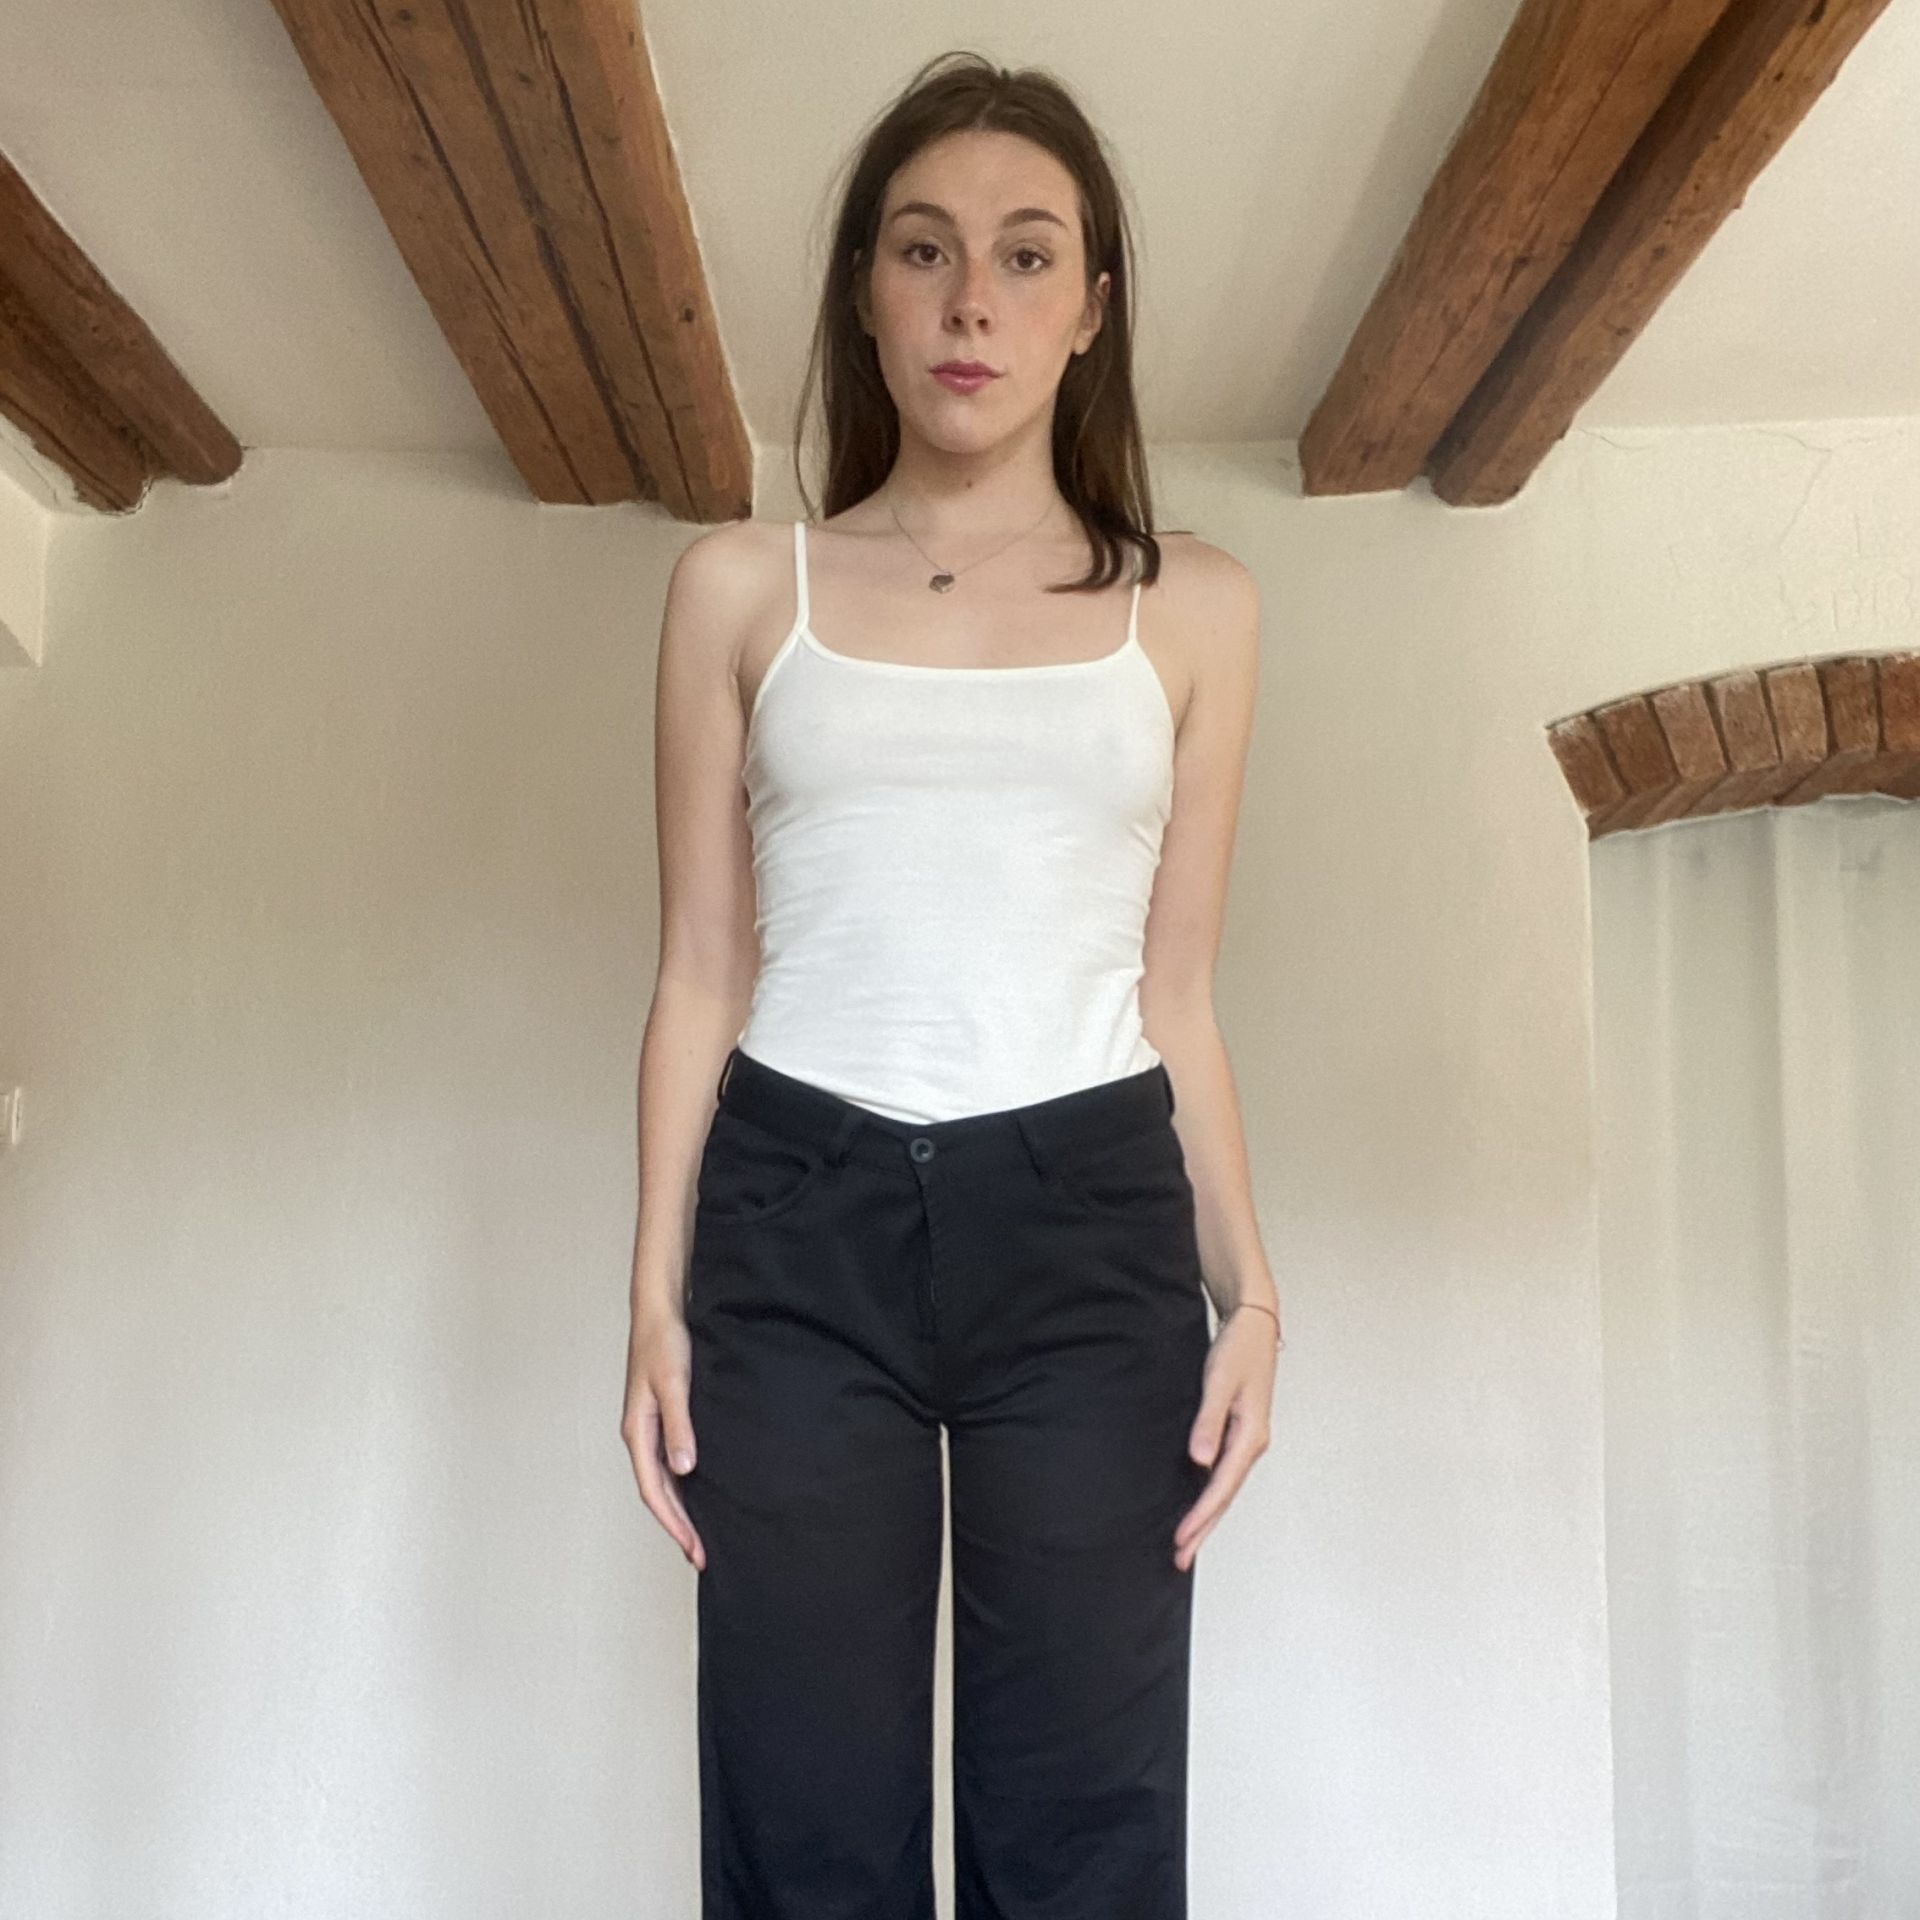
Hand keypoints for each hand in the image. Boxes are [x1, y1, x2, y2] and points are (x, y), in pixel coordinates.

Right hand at [620, 1303, 706, 1570]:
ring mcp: (650, 1428)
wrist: (660, 1311)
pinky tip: (701, 1493)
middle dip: (678, 1526)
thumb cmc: (664, 1342)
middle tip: (701, 1556)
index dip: (674, 1523)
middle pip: (656, 1492)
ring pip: (662, 1480)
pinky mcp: (662, 1418)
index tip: (693, 1548)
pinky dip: (683, 1486)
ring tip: (701, 1537)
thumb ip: (679, 1426)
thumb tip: (684, 1470)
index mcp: (638, 1431)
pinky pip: (669, 1463)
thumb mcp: (675, 1384)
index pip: (653, 1490)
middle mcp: (640, 1435)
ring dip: (680, 1509)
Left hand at [1173, 1305, 1277, 1570]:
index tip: (1181, 1539)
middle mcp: (1251, 1443)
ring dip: (1206, 1515)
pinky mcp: (1237, 1432)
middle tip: (1180, 1558)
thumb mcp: (1220, 1382)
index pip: (1222, 1486)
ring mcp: (1246, 1440)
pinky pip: (1223, 1473)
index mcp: (1250, 1436)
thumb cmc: (1238, 1350)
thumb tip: (1199, 1460)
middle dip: (1204, 1529)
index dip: (1201, 1515)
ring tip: (1186, 1543)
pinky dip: (1209, 1493)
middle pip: (1225, 1496)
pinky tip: (1196, 1504)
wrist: (1253, 1325)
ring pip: (1224, 1488)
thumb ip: (1208, 1421)